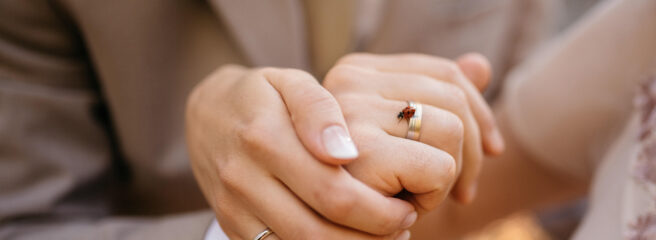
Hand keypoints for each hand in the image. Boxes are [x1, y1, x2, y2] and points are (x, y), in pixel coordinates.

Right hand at [186, 65, 416, 238]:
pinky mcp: (230, 227)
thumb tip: (346, 151)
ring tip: (380, 238)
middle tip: (402, 227)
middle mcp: (244, 179)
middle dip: (370, 239)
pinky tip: (345, 239)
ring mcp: (234, 209)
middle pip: (317, 233)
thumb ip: (320, 112)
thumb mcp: (292, 82)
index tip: (406, 207)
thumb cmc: (262, 96)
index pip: (333, 193)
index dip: (378, 211)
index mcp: (265, 138)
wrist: (206, 115)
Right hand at [324, 53, 502, 204]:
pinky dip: (433, 198)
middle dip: (471, 152)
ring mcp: (349, 112)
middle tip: (455, 192)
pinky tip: (403, 211)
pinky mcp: (360, 152)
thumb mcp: (407, 140)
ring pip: (452, 130)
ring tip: (414, 198)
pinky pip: (439, 169)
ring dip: (447, 178)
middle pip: (453, 96)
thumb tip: (482, 65)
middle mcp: (347, 82)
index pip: (443, 73)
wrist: (328, 232)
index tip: (493, 150)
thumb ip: (438, 101)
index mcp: (355, 73)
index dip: (480, 112)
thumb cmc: (368, 186)